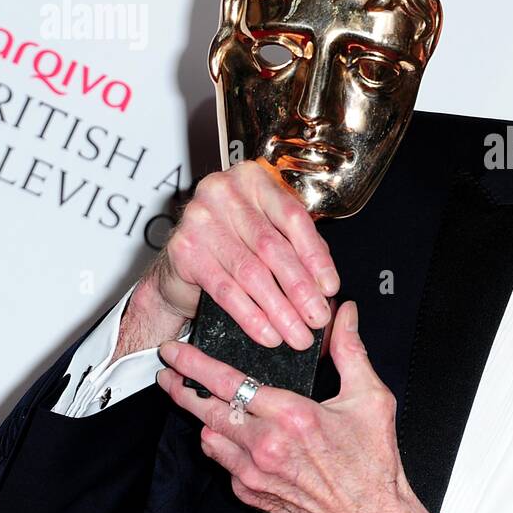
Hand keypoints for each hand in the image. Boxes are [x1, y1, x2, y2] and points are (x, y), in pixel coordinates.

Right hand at [121, 159, 340, 360]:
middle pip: (272, 246)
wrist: (181, 260)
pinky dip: (251, 316)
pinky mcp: (184, 250)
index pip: (293, 218)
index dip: (316, 257)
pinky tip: (268, 333)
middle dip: (300, 289)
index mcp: (253, 179)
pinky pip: (226, 290)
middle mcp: (224, 192)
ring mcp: (200, 219)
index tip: (330, 287)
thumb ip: (298, 245)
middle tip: (318, 318)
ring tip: (298, 333)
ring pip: (251, 272)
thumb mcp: (269, 231)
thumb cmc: (233, 241)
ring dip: (279, 309)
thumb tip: (326, 285)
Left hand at [155, 300, 434, 512]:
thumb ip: (351, 351)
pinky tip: (233, 435)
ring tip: (199, 401)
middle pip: (206, 411)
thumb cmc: (374, 464)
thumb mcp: (370, 399)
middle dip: (181, 388)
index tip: (177, 351)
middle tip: (167, 372)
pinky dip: (223, 446)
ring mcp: (254, 474)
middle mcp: (267, 446)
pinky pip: (223, 464)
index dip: (196, 364)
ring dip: (203, 418)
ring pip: (209, 438)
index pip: (231, 382)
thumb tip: (345, 315)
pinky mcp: (252, 495)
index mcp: (293, 417)